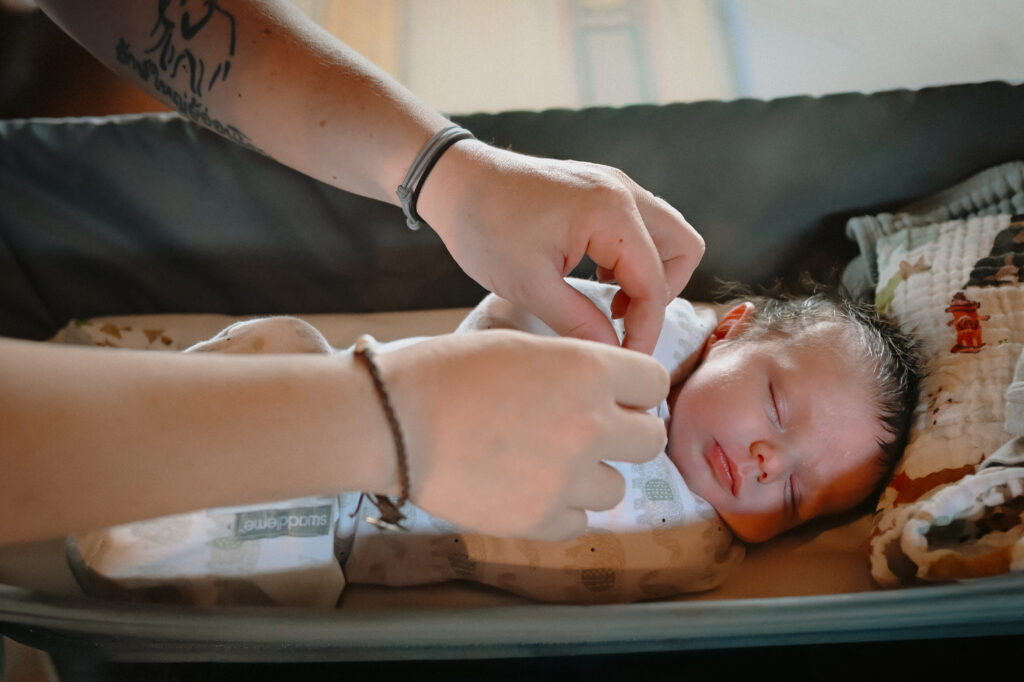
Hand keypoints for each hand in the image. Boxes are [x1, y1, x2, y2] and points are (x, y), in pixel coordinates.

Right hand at [376, 330, 668, 540]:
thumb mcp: (518, 344)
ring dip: (590, 477)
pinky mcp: (539, 519)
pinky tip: (525, 487)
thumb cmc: (444, 372)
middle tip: (586, 432)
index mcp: (587, 369)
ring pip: (616, 488)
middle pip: (651, 439)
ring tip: (544, 462)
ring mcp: (567, 477)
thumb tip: (607, 387)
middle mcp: (590, 424)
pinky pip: (579, 521)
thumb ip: (573, 366)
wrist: (391, 422)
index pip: (655, 383)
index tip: (614, 396)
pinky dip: (559, 509)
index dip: (633, 389)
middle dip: (624, 435)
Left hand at [418, 141, 704, 353]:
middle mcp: (624, 191)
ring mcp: (614, 185)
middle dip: (660, 294)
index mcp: (612, 212)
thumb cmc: (485, 227)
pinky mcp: (601, 189)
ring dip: (649, 274)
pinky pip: (640, 226)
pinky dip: (631, 257)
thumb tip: (613, 354)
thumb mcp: (529, 286)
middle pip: (683, 249)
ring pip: (665, 235)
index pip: (654, 283)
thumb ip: (579, 322)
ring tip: (607, 302)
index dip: (645, 330)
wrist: (456, 180)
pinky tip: (595, 278)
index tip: (626, 361)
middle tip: (621, 322)